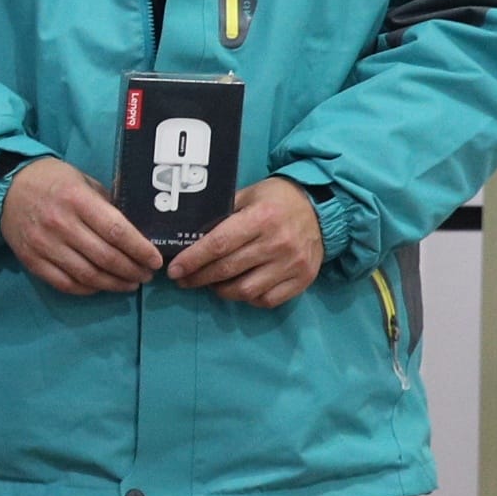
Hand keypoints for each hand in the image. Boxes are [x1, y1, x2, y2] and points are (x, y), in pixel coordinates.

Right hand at [0, 155, 161, 296]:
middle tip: (146, 275)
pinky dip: (87, 289)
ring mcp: (44, 245)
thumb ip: (106, 204)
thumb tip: (136, 229)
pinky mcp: (32, 260)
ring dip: (114, 284)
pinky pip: (65, 283)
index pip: (116, 230)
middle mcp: (60, 224)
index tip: (155, 260)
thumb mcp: (83, 181)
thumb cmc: (51, 180)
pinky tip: (101, 286)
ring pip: (87, 275)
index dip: (140, 249)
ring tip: (129, 284)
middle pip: (105, 257)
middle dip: (132, 270)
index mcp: (77, 200)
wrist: (5, 188)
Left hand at [167, 173, 324, 308]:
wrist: (321, 209)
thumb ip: (223, 214)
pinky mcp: (302, 280)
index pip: (219, 244)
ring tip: (211, 283)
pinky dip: (248, 298)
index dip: (193, 259)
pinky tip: (239, 288)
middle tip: (183, 279)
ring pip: (245, 290)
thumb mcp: (249, 195)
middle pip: (228, 269)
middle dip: (199, 277)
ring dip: (221, 291)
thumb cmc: (277, 200)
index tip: (175, 270)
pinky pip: (266, 300)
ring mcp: (292, 264)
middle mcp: (278, 243)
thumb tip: (190, 236)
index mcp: (261, 218)